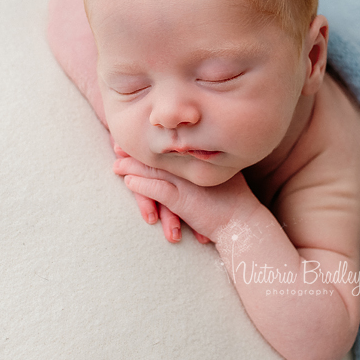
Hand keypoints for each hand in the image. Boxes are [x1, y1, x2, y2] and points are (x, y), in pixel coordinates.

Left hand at [112, 154, 255, 243]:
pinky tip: (127, 182)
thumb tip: (203, 159)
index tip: (137, 136)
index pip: (171, 147)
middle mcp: (192, 167)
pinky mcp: (181, 200)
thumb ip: (210, 167)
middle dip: (137, 150)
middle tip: (118, 145)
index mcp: (201, 160)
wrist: (244, 223)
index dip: (152, 142)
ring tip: (116, 163)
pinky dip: (140, 185)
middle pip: (159, 154)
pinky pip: (155, 189)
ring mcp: (186, 182)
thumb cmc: (237, 203)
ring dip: (132, 167)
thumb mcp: (225, 177)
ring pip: (153, 170)